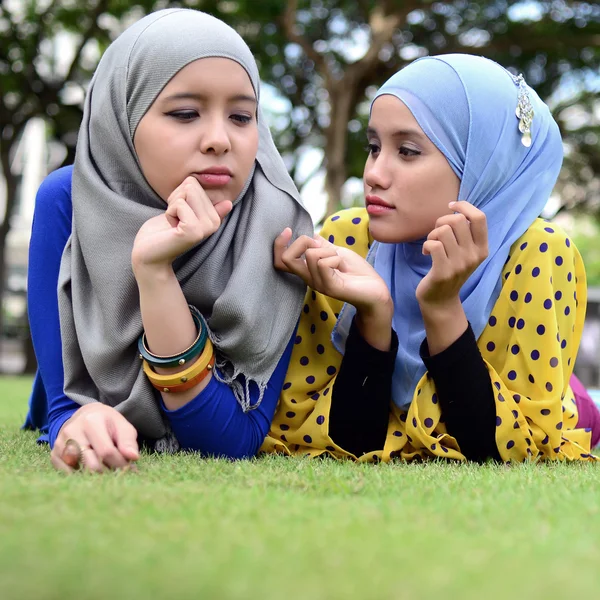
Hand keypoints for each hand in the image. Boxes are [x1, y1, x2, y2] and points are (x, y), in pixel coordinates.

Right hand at [51, 404, 139, 473]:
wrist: (84, 416)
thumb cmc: (107, 423)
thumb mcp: (122, 426)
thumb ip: (128, 441)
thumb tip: (133, 457)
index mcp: (91, 422)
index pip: (106, 451)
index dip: (120, 464)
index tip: (130, 469)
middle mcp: (72, 432)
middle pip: (91, 464)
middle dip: (108, 472)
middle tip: (118, 472)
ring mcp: (60, 444)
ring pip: (79, 471)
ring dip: (96, 476)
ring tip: (106, 469)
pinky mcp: (54, 456)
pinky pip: (69, 475)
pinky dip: (82, 476)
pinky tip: (91, 469)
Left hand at [131, 176, 232, 271]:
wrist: (149, 254)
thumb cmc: (162, 232)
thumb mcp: (184, 213)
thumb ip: (202, 204)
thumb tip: (228, 203)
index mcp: (215, 217)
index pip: (195, 182)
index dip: (179, 195)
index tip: (178, 214)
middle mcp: (215, 222)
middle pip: (191, 185)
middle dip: (176, 198)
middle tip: (175, 219)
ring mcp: (206, 227)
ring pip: (187, 191)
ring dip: (173, 205)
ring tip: (174, 223)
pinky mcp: (194, 230)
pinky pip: (179, 204)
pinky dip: (169, 213)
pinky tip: (172, 229)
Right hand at [274, 229, 391, 311]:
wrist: (376, 290)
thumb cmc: (358, 272)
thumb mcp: (337, 252)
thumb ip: (322, 246)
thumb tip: (309, 235)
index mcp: (308, 271)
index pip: (280, 261)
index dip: (278, 244)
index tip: (287, 230)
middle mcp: (309, 278)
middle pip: (287, 258)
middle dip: (302, 242)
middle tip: (322, 245)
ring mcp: (318, 284)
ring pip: (310, 255)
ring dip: (329, 250)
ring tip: (340, 260)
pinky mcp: (329, 287)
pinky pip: (324, 263)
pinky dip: (335, 257)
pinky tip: (343, 266)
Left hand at [416, 201, 487, 308]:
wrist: (441, 301)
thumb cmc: (450, 270)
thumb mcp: (465, 252)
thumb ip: (465, 233)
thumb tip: (457, 208)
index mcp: (482, 248)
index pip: (480, 217)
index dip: (464, 206)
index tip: (451, 207)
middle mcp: (474, 256)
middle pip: (457, 220)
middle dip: (442, 222)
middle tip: (437, 234)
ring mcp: (460, 265)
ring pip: (443, 231)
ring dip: (432, 235)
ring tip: (431, 245)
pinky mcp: (444, 272)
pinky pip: (433, 245)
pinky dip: (426, 245)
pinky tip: (426, 253)